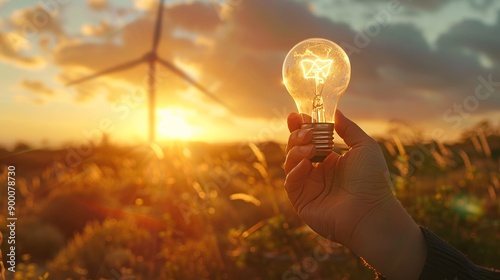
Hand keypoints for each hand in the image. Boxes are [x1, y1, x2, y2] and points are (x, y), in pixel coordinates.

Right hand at [284, 110, 425, 278]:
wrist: (371, 211)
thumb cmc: (373, 180)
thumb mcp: (364, 146)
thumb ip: (348, 128)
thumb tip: (335, 111)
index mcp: (331, 161)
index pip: (309, 141)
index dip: (301, 127)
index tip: (297, 115)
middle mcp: (317, 173)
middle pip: (296, 149)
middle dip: (297, 136)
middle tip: (306, 132)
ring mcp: (309, 187)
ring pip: (290, 163)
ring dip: (296, 151)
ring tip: (310, 148)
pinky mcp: (301, 201)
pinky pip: (290, 182)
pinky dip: (294, 170)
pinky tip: (305, 165)